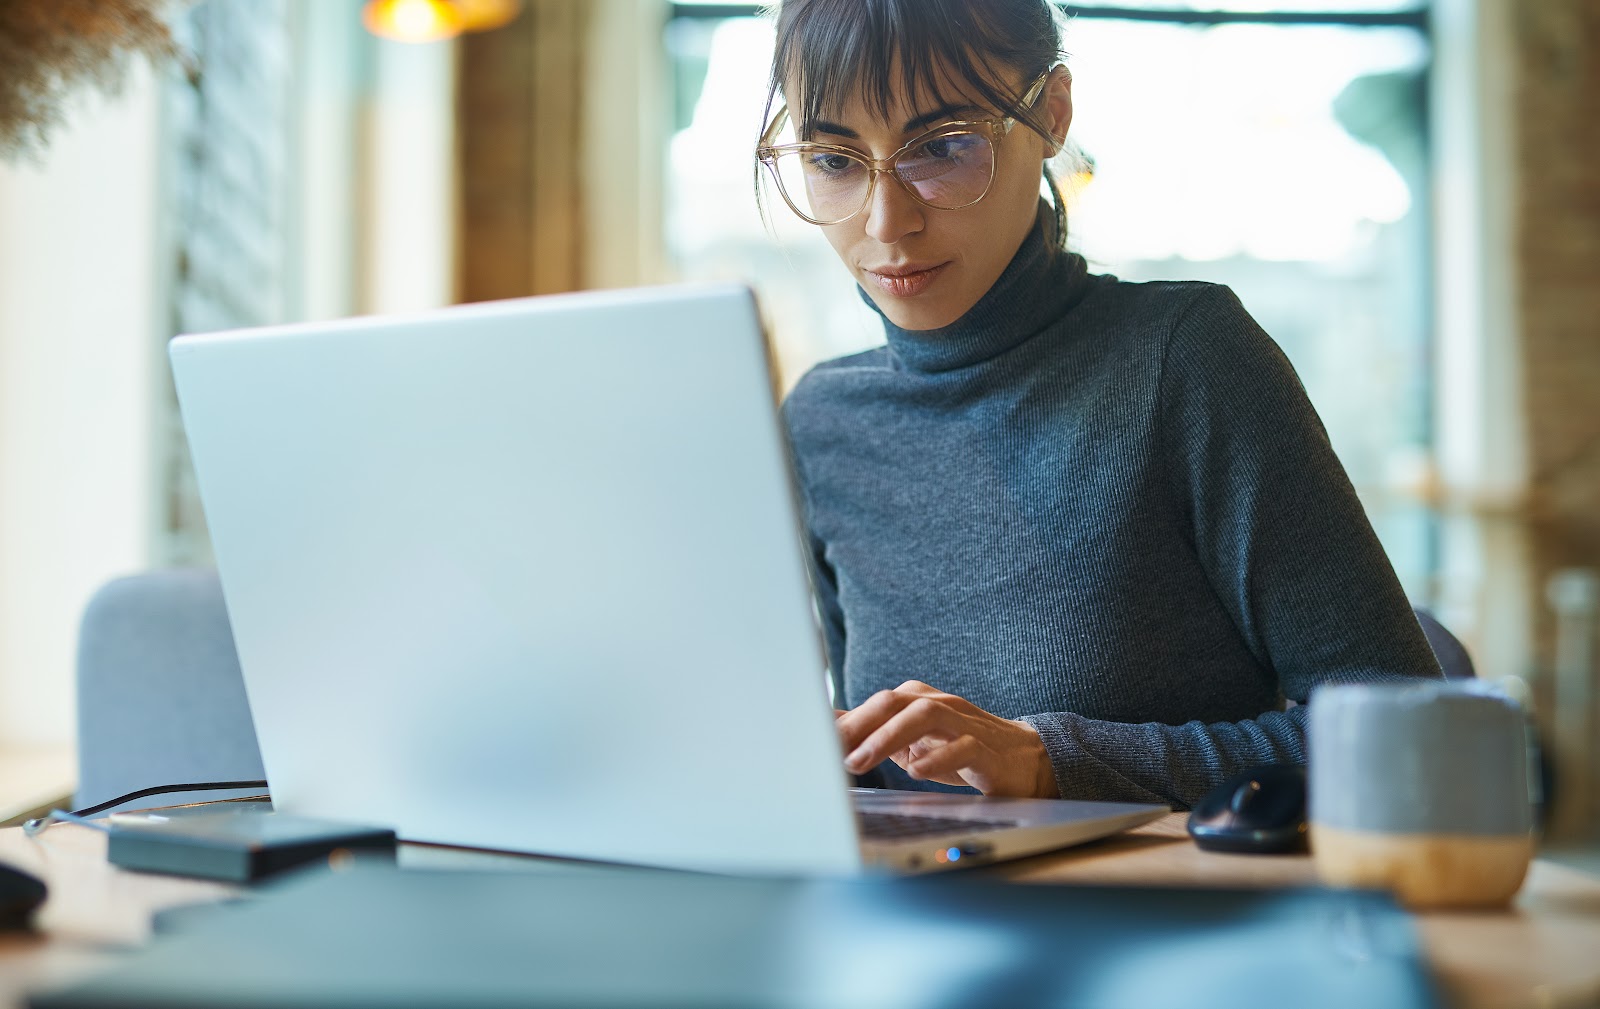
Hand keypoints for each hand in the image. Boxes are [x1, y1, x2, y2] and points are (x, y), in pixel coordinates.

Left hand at [835, 681, 1058, 798]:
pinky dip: (937, 759)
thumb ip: (873, 733)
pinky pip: (962, 747)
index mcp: (917, 701)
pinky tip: (916, 773)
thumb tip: (828, 725)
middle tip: (831, 751)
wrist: (1023, 760)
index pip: (874, 704)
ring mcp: (964, 724)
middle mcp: (938, 705)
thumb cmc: (959, 749)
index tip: (813, 741)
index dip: (843, 721)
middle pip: (894, 701)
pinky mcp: (987, 750)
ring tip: (861, 761)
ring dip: (887, 737)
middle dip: (858, 724)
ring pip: (924, 715)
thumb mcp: (911, 741)